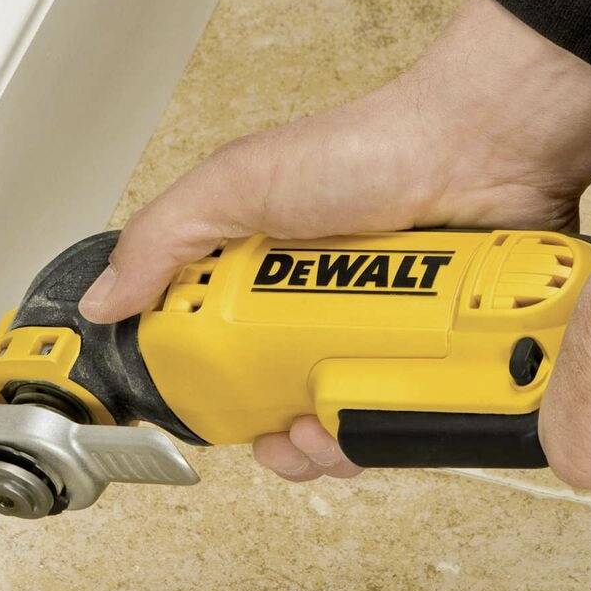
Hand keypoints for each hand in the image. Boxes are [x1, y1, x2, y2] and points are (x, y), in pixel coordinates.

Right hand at [81, 0, 590, 480]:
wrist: (485, 149)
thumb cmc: (373, 145)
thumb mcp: (241, 182)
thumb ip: (165, 237)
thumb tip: (105, 297)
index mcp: (271, 273)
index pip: (230, 357)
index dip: (220, 399)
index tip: (220, 418)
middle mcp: (329, 308)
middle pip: (291, 408)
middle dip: (283, 441)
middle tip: (287, 436)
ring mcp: (387, 334)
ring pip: (352, 423)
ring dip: (336, 446)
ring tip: (335, 431)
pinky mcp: (440, 352)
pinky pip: (415, 416)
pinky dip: (399, 429)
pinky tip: (389, 416)